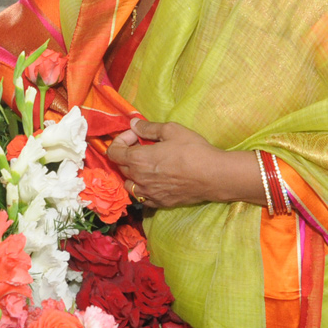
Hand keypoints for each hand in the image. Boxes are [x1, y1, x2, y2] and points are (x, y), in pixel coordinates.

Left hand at [106, 118, 235, 209]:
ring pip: (129, 184)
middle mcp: (139, 179)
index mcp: (138, 160)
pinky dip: (142, 188)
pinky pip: (141, 197)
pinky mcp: (160, 203)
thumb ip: (148, 127)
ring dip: (132, 173)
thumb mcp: (171, 130)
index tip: (135, 134)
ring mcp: (149, 193)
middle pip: (120, 166)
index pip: (113, 152)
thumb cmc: (193, 150)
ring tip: (147, 164)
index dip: (120, 140)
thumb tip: (133, 124)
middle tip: (143, 145)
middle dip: (127, 153)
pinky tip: (154, 180)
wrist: (214, 176)